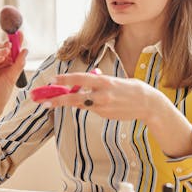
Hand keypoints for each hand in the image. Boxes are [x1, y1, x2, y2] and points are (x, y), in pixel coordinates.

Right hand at [0, 32, 27, 122]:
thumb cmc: (1, 93)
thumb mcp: (13, 78)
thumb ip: (18, 64)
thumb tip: (25, 50)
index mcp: (8, 64)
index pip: (12, 51)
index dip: (16, 42)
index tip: (20, 34)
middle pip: (2, 49)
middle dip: (7, 45)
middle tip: (11, 44)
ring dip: (0, 51)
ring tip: (6, 52)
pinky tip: (0, 59)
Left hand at [33, 72, 158, 121]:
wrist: (148, 105)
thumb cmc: (133, 89)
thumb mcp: (117, 80)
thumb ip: (102, 80)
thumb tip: (91, 76)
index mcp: (105, 82)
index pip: (80, 79)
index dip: (65, 80)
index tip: (52, 80)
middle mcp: (102, 95)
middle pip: (75, 98)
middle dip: (57, 99)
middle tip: (43, 101)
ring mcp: (103, 107)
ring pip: (80, 104)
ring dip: (67, 102)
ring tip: (50, 102)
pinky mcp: (105, 115)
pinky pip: (91, 109)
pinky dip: (88, 105)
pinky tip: (94, 102)